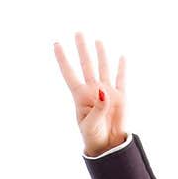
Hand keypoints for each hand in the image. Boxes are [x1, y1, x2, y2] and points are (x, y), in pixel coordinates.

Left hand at [53, 32, 127, 155]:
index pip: (69, 73)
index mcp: (80, 96)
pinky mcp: (120, 97)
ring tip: (96, 41)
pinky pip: (121, 79)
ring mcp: (107, 92)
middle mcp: (93, 90)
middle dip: (82, 49)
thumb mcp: (91, 124)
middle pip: (87, 65)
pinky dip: (121, 68)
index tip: (56, 44)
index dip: (63, 59)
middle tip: (78, 32)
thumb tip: (104, 90)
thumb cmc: (94, 137)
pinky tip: (121, 57)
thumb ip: (98, 107)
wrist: (109, 146)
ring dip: (100, 54)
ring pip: (103, 68)